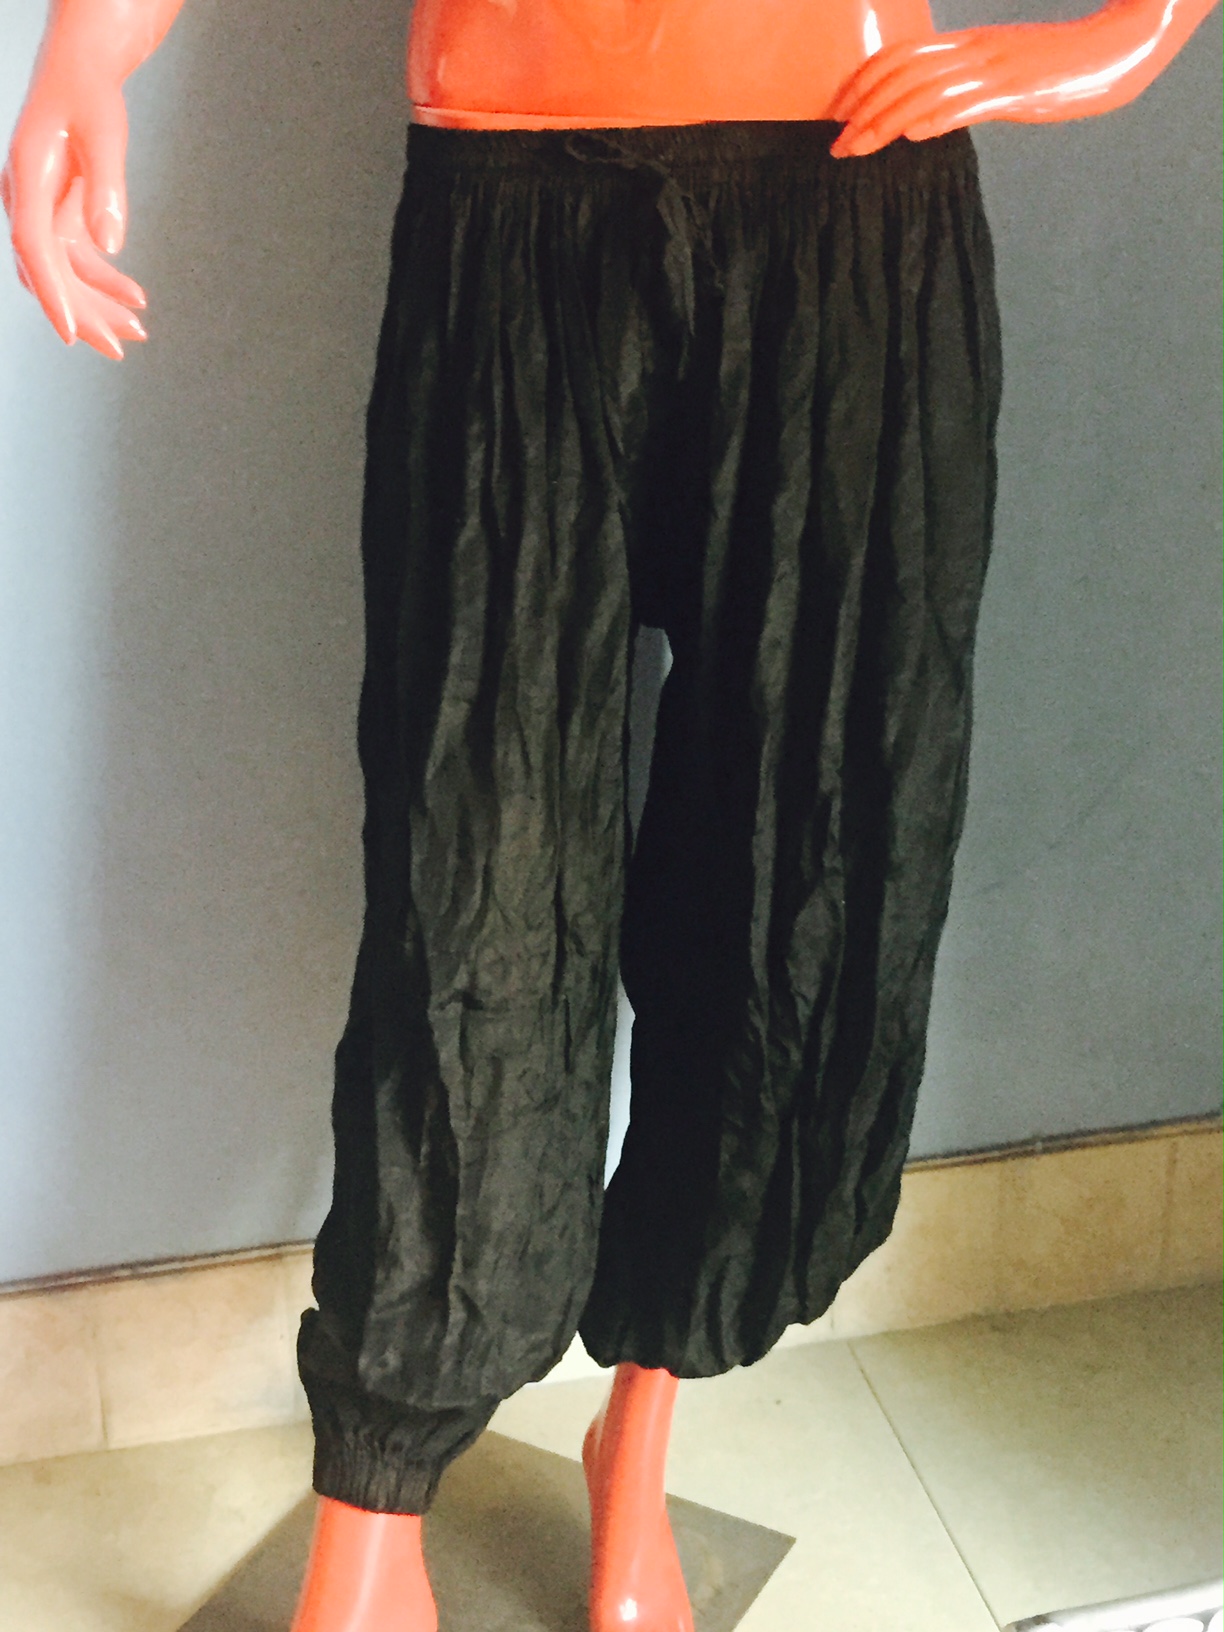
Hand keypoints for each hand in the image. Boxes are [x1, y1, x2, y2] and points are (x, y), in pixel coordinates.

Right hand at [3, 71, 147, 358]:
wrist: (82, 69)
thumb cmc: (90, 93)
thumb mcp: (104, 133)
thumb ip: (106, 188)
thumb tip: (112, 245)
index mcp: (26, 177)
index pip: (33, 246)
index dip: (52, 293)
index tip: (70, 334)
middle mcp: (27, 199)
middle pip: (47, 271)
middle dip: (82, 313)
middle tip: (120, 348)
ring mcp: (42, 209)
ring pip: (64, 273)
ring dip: (98, 304)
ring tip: (139, 330)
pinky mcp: (60, 214)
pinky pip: (78, 261)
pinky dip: (106, 282)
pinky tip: (136, 298)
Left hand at [829, 10, 1166, 156]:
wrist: (1117, 48)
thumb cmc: (1062, 67)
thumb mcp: (1004, 75)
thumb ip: (964, 91)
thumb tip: (923, 120)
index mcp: (969, 44)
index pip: (901, 56)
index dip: (862, 82)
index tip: (839, 114)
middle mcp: (974, 51)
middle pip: (902, 73)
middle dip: (861, 108)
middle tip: (836, 143)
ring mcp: (994, 70)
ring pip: (924, 91)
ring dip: (883, 122)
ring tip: (856, 149)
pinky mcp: (1017, 91)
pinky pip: (968, 103)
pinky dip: (935, 119)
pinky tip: (911, 136)